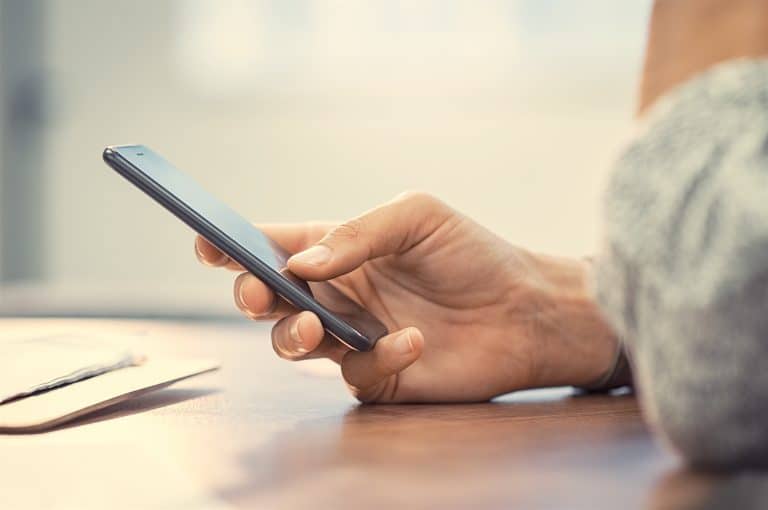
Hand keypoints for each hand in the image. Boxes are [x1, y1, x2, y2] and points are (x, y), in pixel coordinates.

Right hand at [195, 192, 618, 402]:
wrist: (525, 310)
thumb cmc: (473, 255)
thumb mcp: (417, 217)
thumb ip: (357, 234)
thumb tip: (300, 263)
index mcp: (339, 249)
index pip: (273, 246)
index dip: (234, 246)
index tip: (206, 244)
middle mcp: (339, 294)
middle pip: (269, 299)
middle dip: (252, 296)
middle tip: (259, 294)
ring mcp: (355, 336)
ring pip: (294, 344)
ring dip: (293, 336)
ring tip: (315, 326)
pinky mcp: (380, 374)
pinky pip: (354, 374)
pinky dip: (376, 358)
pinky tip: (411, 340)